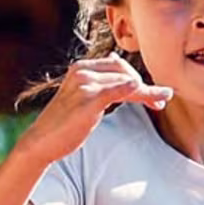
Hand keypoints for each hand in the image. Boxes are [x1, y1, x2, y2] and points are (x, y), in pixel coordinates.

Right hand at [16, 54, 172, 166]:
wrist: (42, 142)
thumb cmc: (64, 124)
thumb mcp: (81, 98)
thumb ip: (99, 84)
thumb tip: (115, 62)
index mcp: (81, 68)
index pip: (118, 65)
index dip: (137, 78)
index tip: (154, 92)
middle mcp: (83, 71)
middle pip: (125, 72)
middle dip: (145, 86)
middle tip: (161, 99)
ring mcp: (85, 84)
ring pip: (126, 83)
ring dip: (147, 92)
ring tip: (161, 101)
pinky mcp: (89, 100)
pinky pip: (118, 92)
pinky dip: (137, 92)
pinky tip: (151, 96)